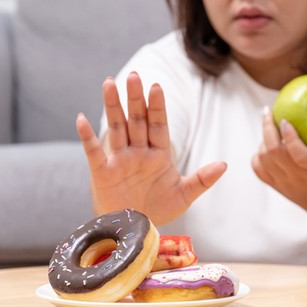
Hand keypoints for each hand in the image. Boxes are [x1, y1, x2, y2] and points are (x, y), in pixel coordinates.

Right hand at [76, 72, 226, 224]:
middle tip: (134, 76)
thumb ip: (202, 179)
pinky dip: (87, 136)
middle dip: (135, 99)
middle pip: (137, 120)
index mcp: (159, 154)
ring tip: (109, 83)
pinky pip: (93, 151)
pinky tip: (81, 118)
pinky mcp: (102, 172)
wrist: (137, 230)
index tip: (156, 87)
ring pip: (116, 128)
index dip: (157, 107)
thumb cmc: (160, 209)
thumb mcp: (184, 195)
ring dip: (112, 106)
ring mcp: (119, 160)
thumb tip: (225, 164)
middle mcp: (138, 152)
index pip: (158, 125)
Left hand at [251, 106, 306, 216]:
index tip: (284, 119)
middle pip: (274, 152)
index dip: (289, 135)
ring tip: (269, 126)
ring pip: (263, 159)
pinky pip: (259, 170)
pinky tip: (265, 145)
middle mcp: (297, 177)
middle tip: (269, 112)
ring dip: (263, 140)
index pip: (297, 153)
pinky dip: (258, 155)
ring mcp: (284, 183)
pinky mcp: (277, 187)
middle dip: (267, 129)